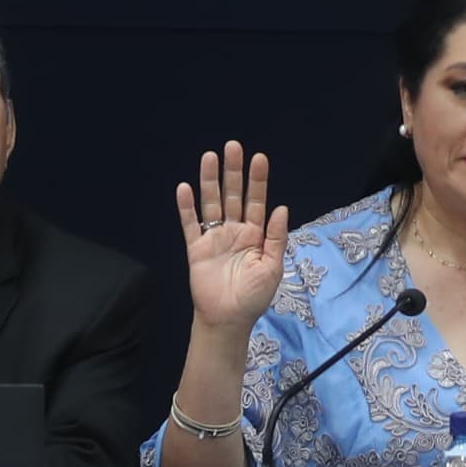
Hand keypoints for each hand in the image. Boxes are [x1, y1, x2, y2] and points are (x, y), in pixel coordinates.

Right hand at [176, 143, 287, 334]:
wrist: (228, 320)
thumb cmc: (253, 297)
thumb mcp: (272, 267)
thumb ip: (275, 238)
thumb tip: (281, 208)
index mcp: (255, 235)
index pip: (257, 201)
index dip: (258, 181)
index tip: (259, 158)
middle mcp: (234, 231)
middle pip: (233, 195)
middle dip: (233, 172)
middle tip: (233, 146)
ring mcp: (214, 238)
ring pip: (211, 204)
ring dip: (210, 181)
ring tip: (210, 157)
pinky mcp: (196, 248)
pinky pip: (190, 224)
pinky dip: (186, 207)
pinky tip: (185, 188)